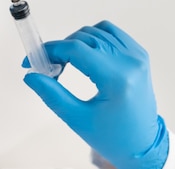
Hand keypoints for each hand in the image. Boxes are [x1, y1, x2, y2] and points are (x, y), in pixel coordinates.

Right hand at [23, 21, 168, 168]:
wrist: (143, 144)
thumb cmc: (114, 137)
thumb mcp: (78, 119)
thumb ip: (52, 95)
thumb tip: (31, 76)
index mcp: (117, 79)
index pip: (76, 49)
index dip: (50, 50)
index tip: (32, 60)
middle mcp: (130, 62)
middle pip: (84, 37)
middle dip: (60, 48)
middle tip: (47, 67)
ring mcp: (137, 56)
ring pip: (96, 30)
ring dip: (75, 41)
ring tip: (65, 63)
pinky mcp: (139, 54)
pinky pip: (111, 32)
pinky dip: (94, 37)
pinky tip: (85, 54)